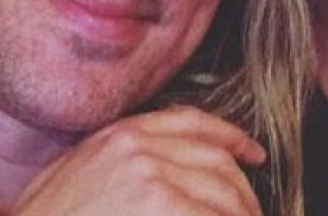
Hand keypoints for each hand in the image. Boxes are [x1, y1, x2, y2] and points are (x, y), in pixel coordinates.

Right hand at [13, 106, 265, 215]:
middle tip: (253, 213)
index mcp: (118, 135)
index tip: (253, 154)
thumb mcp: (74, 178)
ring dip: (241, 215)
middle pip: (215, 161)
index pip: (192, 122)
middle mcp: (136, 146)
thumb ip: (119, 166)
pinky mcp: (158, 205)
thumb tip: (170, 180)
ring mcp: (149, 176)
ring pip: (222, 193)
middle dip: (242, 192)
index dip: (232, 139)